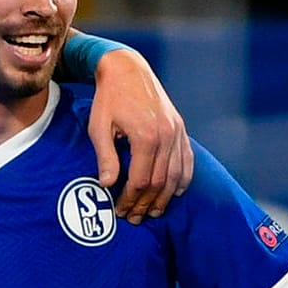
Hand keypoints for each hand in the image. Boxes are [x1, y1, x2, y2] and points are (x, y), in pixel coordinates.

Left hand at [89, 49, 193, 223]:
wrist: (128, 69)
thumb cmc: (108, 98)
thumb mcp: (99, 127)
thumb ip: (106, 157)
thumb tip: (107, 185)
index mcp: (146, 136)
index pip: (141, 180)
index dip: (130, 199)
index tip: (119, 210)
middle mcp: (167, 136)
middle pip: (160, 182)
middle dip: (146, 203)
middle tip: (134, 218)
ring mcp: (177, 132)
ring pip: (176, 175)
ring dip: (165, 197)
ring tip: (153, 211)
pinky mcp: (181, 128)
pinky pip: (187, 159)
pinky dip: (183, 178)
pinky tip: (176, 192)